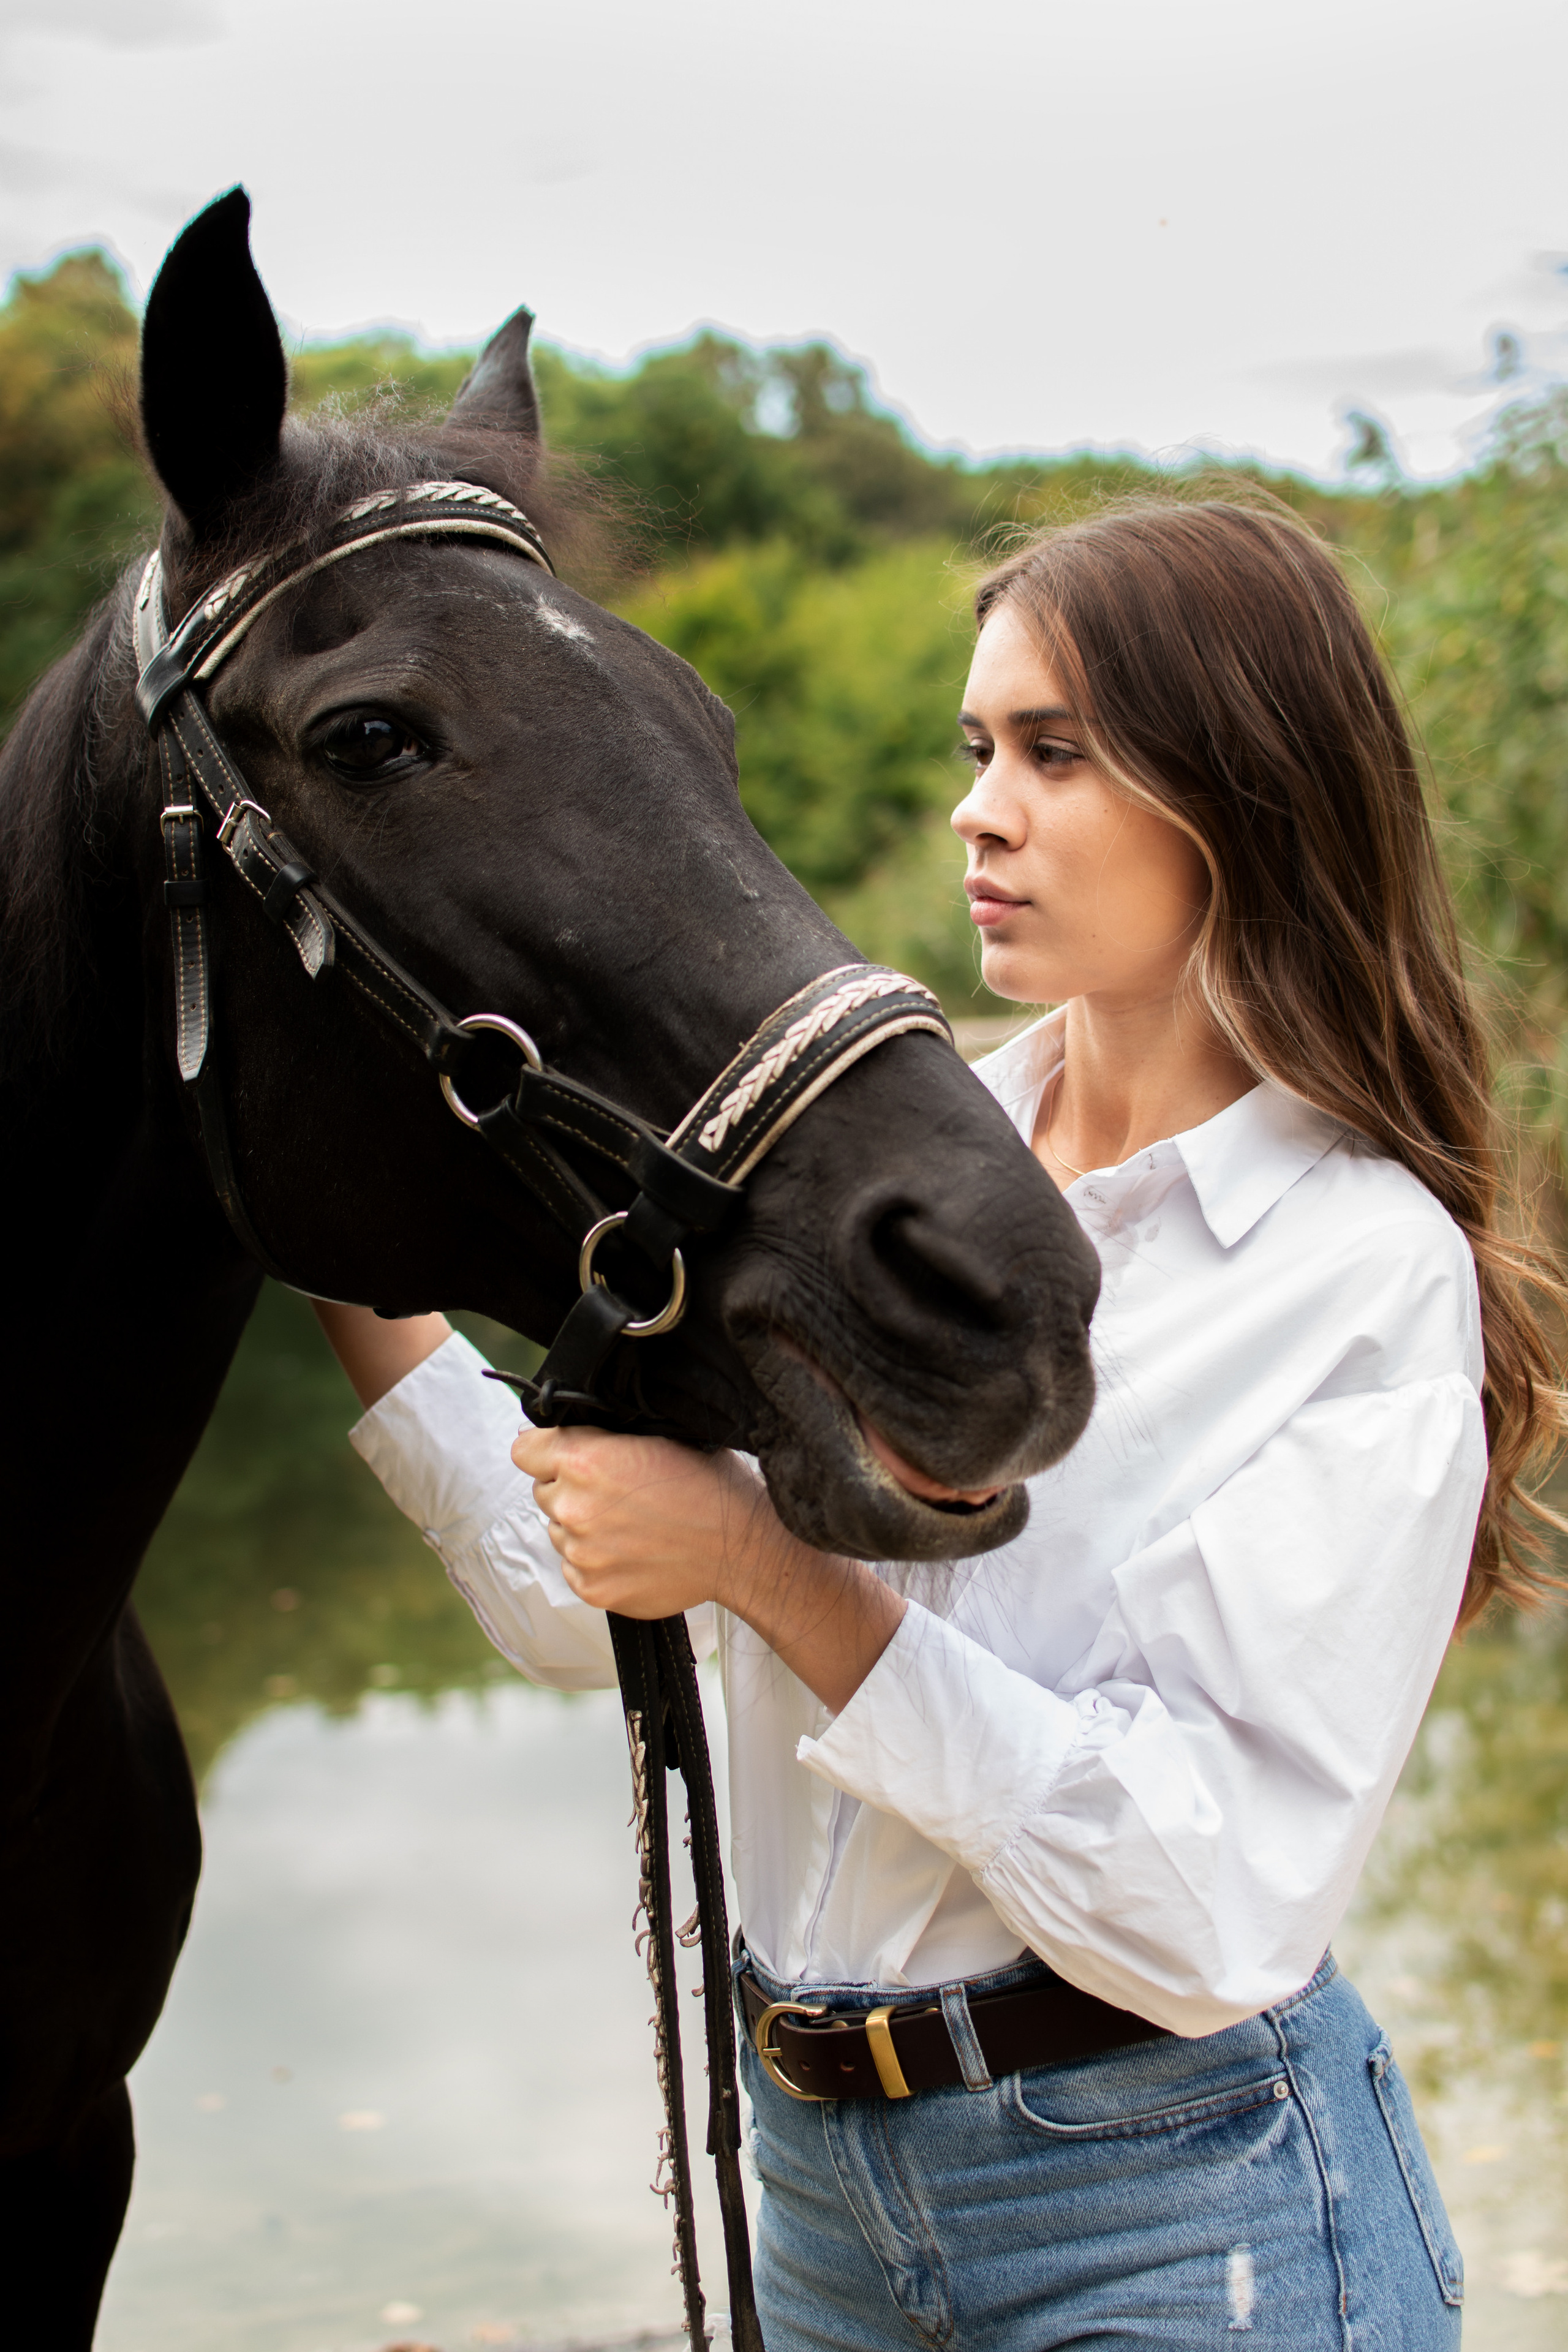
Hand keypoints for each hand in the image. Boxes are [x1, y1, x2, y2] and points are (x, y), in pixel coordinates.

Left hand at [512, 1424, 765, 1619]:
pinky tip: (631, 1550)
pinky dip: (594, 1559)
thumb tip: (568, 1437)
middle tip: (614, 1490)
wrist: (740, 1547)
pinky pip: (573, 1566)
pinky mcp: (591, 1588)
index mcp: (585, 1459)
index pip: (525, 1449)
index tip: (567, 1454)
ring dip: (582, 1524)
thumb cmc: (708, 1485)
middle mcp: (573, 1506)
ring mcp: (580, 1552)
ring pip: (558, 1529)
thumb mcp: (658, 1433)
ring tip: (630, 1523)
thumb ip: (603, 1436)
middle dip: (568, 1486)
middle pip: (543, 1490)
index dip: (546, 1449)